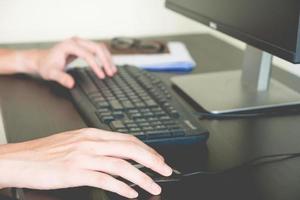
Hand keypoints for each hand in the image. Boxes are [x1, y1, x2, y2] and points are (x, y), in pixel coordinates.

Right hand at [0, 128, 171, 197]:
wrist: (21, 159)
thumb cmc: (46, 152)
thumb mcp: (75, 142)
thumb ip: (96, 145)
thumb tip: (116, 153)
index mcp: (92, 134)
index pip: (127, 139)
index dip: (146, 149)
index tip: (157, 158)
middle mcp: (91, 143)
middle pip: (130, 149)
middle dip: (152, 161)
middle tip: (166, 170)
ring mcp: (84, 157)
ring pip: (122, 165)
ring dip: (142, 177)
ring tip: (154, 186)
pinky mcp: (76, 173)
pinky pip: (106, 180)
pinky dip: (122, 188)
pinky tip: (131, 193)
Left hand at [36, 37, 116, 87]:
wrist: (42, 60)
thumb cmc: (46, 66)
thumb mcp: (51, 73)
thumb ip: (61, 78)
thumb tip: (71, 84)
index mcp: (69, 45)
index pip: (88, 54)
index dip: (96, 66)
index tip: (102, 76)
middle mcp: (76, 41)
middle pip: (97, 48)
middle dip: (106, 61)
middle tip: (111, 73)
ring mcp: (80, 42)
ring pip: (100, 47)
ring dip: (107, 58)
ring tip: (113, 70)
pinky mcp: (83, 46)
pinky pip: (97, 49)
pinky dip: (104, 57)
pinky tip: (108, 65)